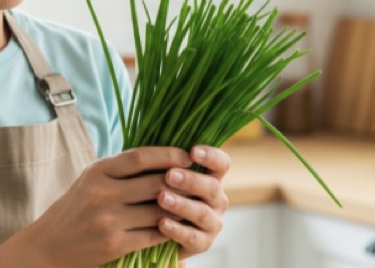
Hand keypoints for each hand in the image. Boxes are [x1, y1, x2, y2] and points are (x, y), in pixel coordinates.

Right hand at [0, 146, 194, 267]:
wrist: (48, 245)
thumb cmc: (75, 209)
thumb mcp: (90, 180)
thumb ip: (120, 169)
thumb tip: (162, 156)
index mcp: (97, 172)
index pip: (139, 157)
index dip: (167, 154)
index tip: (187, 155)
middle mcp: (101, 193)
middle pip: (153, 183)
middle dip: (180, 182)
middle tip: (199, 180)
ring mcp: (107, 220)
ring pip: (157, 210)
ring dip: (179, 208)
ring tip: (194, 202)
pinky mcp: (114, 244)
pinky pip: (152, 234)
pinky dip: (168, 230)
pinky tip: (177, 226)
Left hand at [155, 145, 230, 261]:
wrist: (152, 229)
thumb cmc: (158, 191)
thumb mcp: (162, 173)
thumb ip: (167, 160)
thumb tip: (157, 132)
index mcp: (211, 177)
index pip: (222, 163)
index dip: (211, 156)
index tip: (192, 151)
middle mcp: (217, 199)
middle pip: (212, 187)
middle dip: (191, 180)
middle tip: (169, 175)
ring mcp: (212, 222)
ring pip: (202, 212)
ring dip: (182, 204)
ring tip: (161, 198)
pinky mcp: (202, 243)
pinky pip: (193, 237)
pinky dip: (177, 230)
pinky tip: (161, 223)